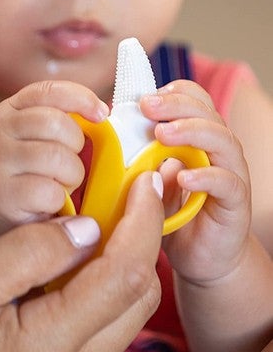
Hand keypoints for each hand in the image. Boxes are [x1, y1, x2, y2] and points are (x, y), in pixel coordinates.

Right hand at [0, 80, 108, 238]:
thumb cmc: (28, 172)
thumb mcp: (37, 138)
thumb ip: (61, 121)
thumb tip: (102, 114)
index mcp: (8, 111)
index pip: (48, 91)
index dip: (81, 98)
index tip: (102, 114)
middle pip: (55, 123)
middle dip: (76, 146)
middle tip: (71, 163)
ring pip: (56, 157)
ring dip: (72, 175)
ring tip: (62, 184)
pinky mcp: (1, 195)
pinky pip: (50, 190)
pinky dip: (60, 199)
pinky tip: (50, 203)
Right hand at [0, 172, 163, 351]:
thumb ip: (29, 252)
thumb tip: (88, 227)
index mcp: (46, 349)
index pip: (123, 274)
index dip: (142, 219)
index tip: (144, 177)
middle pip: (135, 300)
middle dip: (141, 240)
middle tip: (127, 191)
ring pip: (120, 320)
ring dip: (121, 266)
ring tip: (102, 218)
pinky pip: (94, 338)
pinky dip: (97, 293)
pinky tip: (71, 263)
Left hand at [140, 80, 250, 282]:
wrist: (201, 258)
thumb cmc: (173, 216)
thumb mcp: (148, 183)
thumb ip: (140, 160)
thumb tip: (116, 136)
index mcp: (198, 139)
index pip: (195, 101)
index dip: (174, 93)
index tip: (145, 96)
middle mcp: (218, 150)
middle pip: (207, 113)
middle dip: (176, 104)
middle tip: (147, 106)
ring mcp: (230, 173)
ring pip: (222, 140)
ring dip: (191, 131)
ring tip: (163, 133)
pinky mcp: (236, 202)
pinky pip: (226, 182)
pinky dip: (205, 176)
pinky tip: (183, 175)